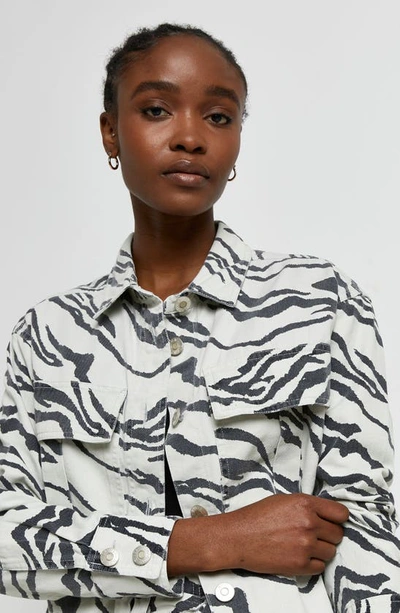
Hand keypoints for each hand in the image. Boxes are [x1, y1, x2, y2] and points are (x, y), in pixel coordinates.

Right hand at [167, 493, 348, 576]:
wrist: (238, 537)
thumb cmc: (257, 516)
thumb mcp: (283, 500)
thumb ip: (307, 506)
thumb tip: (326, 514)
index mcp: (305, 504)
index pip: (341, 513)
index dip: (337, 519)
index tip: (332, 522)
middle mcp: (309, 523)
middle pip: (338, 534)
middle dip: (328, 535)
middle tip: (314, 535)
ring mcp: (306, 545)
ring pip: (331, 551)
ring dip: (321, 550)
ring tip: (304, 546)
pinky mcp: (300, 564)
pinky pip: (321, 567)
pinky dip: (313, 563)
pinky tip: (299, 556)